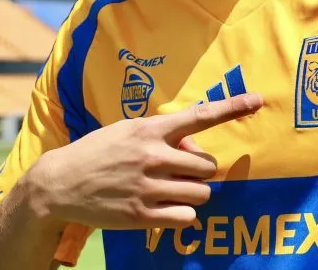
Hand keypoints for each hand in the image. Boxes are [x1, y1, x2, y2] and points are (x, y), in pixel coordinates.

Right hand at [30, 93, 262, 230]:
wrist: (59, 184)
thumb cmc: (98, 152)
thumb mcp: (127, 132)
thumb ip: (162, 136)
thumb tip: (193, 148)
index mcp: (149, 130)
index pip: (200, 116)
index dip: (232, 107)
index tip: (258, 100)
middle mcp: (151, 156)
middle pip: (208, 166)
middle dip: (199, 171)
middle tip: (177, 172)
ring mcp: (146, 187)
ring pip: (201, 193)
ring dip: (192, 193)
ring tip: (168, 190)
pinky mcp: (140, 215)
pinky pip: (186, 217)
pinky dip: (182, 215)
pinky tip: (163, 208)